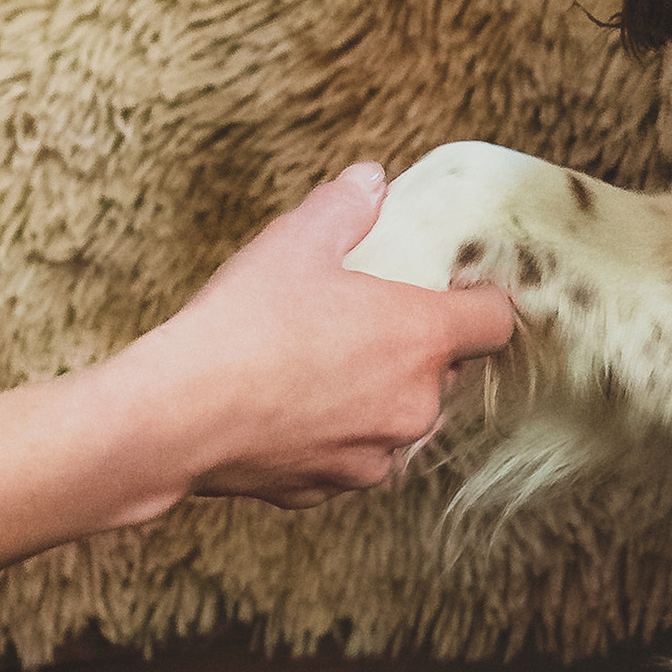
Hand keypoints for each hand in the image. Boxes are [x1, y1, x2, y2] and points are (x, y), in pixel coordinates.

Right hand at [124, 165, 516, 512]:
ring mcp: (373, 457)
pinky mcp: (328, 490)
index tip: (449, 291)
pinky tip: (282, 409)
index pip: (495, 321)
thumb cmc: (243, 323)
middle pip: (445, 375)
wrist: (176, 415)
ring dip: (372, 398)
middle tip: (359, 322)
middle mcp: (413, 406)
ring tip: (315, 367)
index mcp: (420, 338)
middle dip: (412, 351)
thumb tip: (372, 180)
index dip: (477, 301)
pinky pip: (346, 458)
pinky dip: (327, 437)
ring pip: (395, 422)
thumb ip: (345, 205)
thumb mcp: (295, 240)